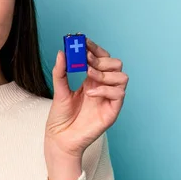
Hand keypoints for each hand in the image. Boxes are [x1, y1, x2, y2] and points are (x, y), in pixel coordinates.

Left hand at [44, 38, 128, 159]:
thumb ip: (60, 72)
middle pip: (116, 64)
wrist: (60, 138)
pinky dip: (105, 90)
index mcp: (91, 80)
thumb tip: (61, 52)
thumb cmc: (60, 117)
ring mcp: (108, 99)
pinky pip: (119, 94)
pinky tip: (89, 93)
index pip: (101, 58)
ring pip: (122, 77)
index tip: (83, 41)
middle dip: (102, 59)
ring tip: (88, 76)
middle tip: (86, 61)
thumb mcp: (58, 90)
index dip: (95, 48)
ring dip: (105, 73)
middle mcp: (103, 87)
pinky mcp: (112, 111)